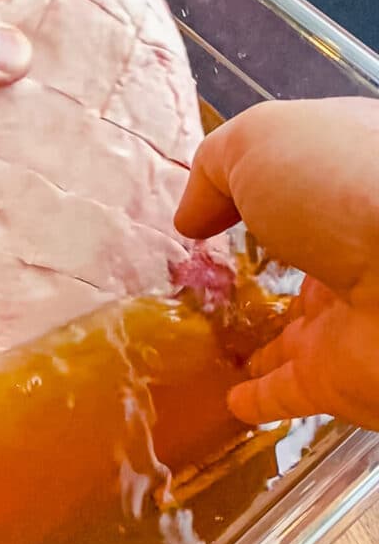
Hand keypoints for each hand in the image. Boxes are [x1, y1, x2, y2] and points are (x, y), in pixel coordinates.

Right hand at [175, 98, 378, 429]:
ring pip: (298, 335)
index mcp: (346, 183)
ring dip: (261, 343)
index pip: (301, 190)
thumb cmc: (344, 185)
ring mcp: (348, 320)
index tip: (213, 213)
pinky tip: (228, 400)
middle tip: (210, 286)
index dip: (260, 195)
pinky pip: (287, 395)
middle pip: (303, 267)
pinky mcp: (337, 381)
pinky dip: (258, 400)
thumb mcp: (262, 142)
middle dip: (265, 276)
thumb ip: (215, 170)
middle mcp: (353, 251)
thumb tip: (190, 219)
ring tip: (213, 345)